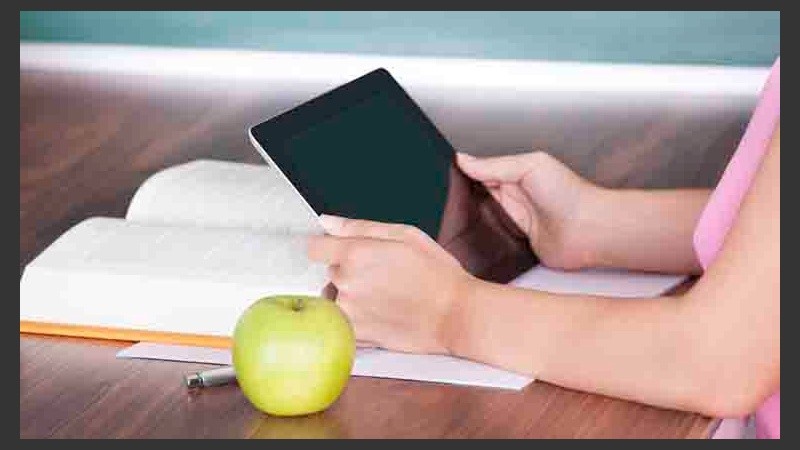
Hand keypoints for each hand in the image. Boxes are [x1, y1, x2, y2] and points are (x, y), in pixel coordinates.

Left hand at [307, 215, 473, 354]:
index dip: (328, 246)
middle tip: (382, 274)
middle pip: (330, 272)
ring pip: (337, 298)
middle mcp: (347, 284)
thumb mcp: (405, 235)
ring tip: (385, 296)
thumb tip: (326, 222)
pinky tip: (384, 313)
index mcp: (356, 254)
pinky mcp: (357, 335)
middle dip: (349, 270)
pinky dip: (358, 318)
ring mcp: (350, 312)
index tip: (341, 250)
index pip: (314, 247)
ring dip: (352, 296)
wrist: (456, 315)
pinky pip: (344, 321)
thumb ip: (359, 227)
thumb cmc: (437, 273)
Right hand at [457, 151, 599, 269]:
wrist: (588, 230)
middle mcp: (513, 196)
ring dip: (470, 218)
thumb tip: (464, 160)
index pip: (480, 171)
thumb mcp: (530, 166)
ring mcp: (513, 220)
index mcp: (515, 173)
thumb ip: (495, 165)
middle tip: (443, 199)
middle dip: (462, 197)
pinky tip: (469, 236)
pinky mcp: (514, 242)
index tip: (443, 175)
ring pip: (480, 217)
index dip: (463, 173)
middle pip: (476, 195)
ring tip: (451, 218)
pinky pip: (490, 239)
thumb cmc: (571, 194)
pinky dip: (480, 238)